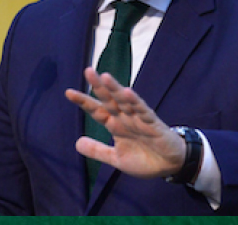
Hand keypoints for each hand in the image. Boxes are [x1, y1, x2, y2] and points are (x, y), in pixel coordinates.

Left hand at [65, 67, 186, 178]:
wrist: (169, 166)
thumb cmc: (144, 159)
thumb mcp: (116, 158)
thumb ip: (98, 150)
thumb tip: (76, 142)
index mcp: (115, 125)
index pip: (97, 110)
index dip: (84, 101)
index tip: (68, 92)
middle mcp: (125, 118)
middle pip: (109, 99)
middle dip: (98, 86)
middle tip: (88, 71)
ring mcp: (139, 119)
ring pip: (125, 101)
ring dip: (115, 89)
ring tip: (105, 76)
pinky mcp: (153, 123)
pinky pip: (143, 110)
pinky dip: (135, 102)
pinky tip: (127, 92)